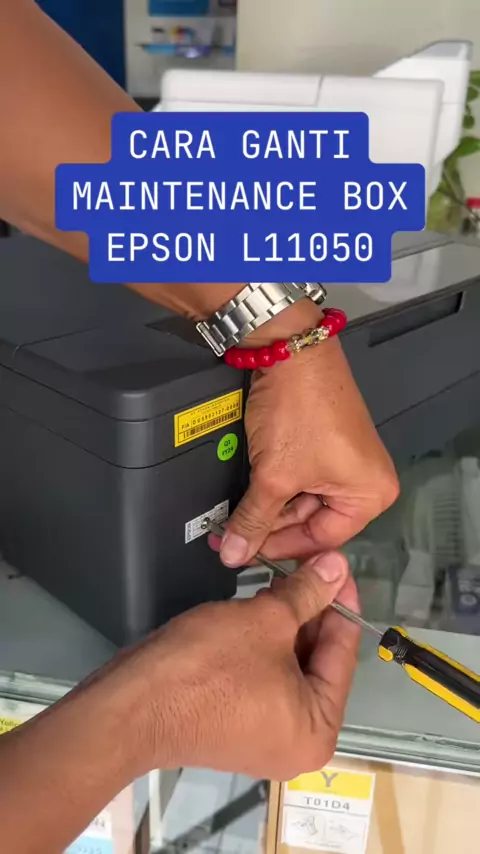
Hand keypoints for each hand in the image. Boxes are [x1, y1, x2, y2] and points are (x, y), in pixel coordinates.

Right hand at [137, 551, 359, 779]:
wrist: (132, 705)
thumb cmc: (210, 665)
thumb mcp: (267, 620)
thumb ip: (309, 592)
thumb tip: (337, 566)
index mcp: (319, 730)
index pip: (343, 653)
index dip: (340, 602)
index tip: (337, 565)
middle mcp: (298, 743)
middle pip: (316, 662)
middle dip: (311, 611)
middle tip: (309, 565)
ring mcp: (263, 737)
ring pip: (287, 667)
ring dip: (286, 623)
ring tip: (283, 577)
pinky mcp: (233, 725)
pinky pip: (263, 678)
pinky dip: (263, 644)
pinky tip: (260, 605)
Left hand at [214, 302, 398, 567]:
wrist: (291, 350)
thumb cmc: (299, 411)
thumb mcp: (274, 475)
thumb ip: (254, 520)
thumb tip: (234, 555)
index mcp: (371, 495)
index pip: (322, 540)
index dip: (280, 548)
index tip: (245, 553)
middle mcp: (368, 481)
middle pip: (314, 522)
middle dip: (271, 527)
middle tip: (231, 538)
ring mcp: (348, 462)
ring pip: (303, 501)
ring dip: (269, 508)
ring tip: (234, 518)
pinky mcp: (328, 445)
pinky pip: (302, 478)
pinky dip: (276, 486)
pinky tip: (251, 494)